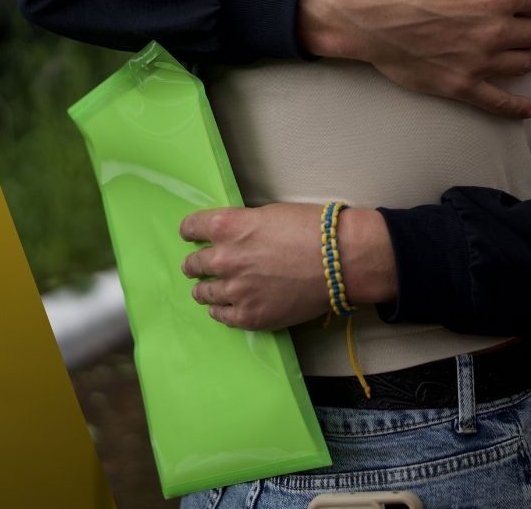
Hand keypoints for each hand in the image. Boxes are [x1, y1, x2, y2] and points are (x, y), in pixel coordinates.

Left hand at [179, 204, 396, 330]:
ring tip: (209, 289)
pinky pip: (220, 315)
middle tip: (199, 266)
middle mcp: (223, 258)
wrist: (341, 261)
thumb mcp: (267, 214)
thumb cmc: (311, 229)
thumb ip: (241, 227)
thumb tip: (231, 236)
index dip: (191, 232)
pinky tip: (225, 306)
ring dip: (205, 288)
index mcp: (226, 227)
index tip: (192, 236)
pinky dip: (220, 310)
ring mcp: (235, 290)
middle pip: (192, 263)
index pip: (190, 228)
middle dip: (196, 264)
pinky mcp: (249, 316)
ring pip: (202, 292)